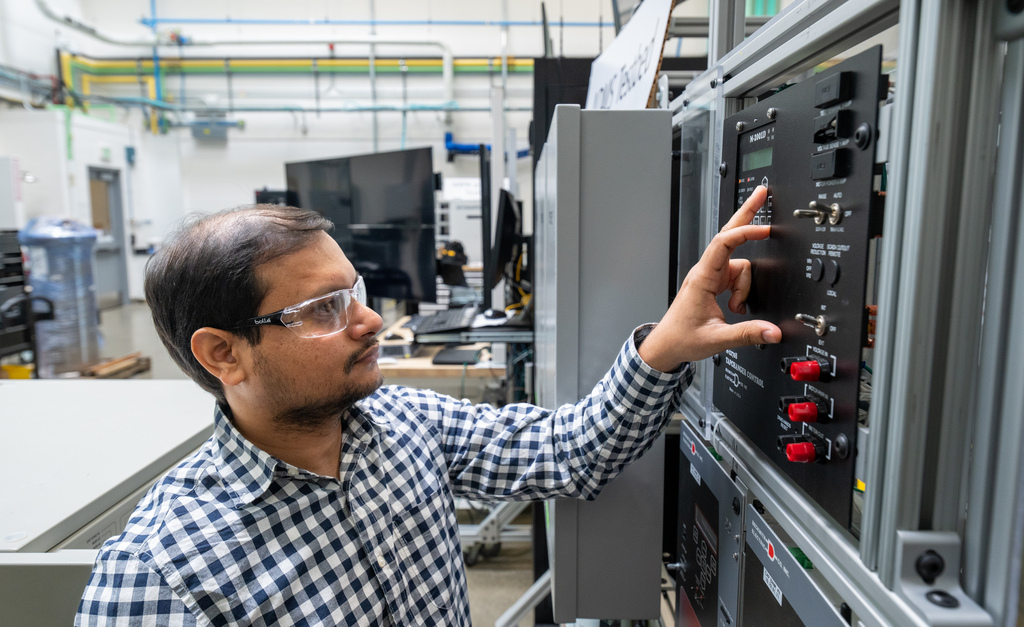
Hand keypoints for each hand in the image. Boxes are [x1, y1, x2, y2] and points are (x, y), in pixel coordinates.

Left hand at [639, 186, 781, 370]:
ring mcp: (710, 277)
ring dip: (745, 286)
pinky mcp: (713, 284)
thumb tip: (773, 331)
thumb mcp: (717, 338)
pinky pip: (736, 276)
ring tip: (736, 309)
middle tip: (761, 193)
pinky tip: (736, 306)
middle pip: (728, 235)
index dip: (744, 231)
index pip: (723, 243)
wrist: (666, 345)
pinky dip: (742, 289)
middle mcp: (706, 272)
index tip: (763, 228)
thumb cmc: (682, 338)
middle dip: (746, 214)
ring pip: (740, 266)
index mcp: (702, 278)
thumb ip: (747, 334)